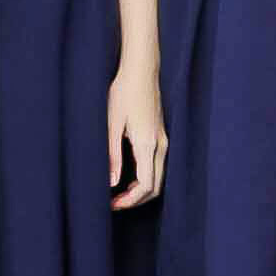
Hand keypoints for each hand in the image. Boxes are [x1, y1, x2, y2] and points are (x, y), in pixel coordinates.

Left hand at [108, 62, 166, 208]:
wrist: (141, 70)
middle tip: (114, 204)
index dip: (130, 201)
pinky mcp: (161, 136)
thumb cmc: (124, 93)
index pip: (145, 185)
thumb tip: (112, 183)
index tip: (112, 205)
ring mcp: (164, 140)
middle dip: (136, 200)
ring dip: (141, 191)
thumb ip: (112, 155)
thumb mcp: (112, 124)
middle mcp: (161, 145)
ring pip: (159, 178)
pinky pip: (158, 166)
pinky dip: (146, 179)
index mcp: (147, 144)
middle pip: (156, 186)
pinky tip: (129, 178)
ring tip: (119, 194)